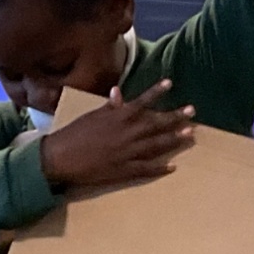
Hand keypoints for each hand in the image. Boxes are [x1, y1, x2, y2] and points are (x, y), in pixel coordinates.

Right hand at [38, 80, 195, 187]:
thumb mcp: (91, 116)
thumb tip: (117, 91)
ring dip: (174, 139)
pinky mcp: (124, 170)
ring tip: (190, 135)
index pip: (142, 101)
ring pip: (157, 145)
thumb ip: (108, 107)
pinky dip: (160, 168)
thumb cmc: (73, 134)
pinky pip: (147, 169)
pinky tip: (172, 166)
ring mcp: (128, 153)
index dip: (156, 92)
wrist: (61, 159)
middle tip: (192, 112)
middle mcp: (128, 134)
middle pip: (156, 124)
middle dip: (175, 117)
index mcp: (118, 118)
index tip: (170, 83)